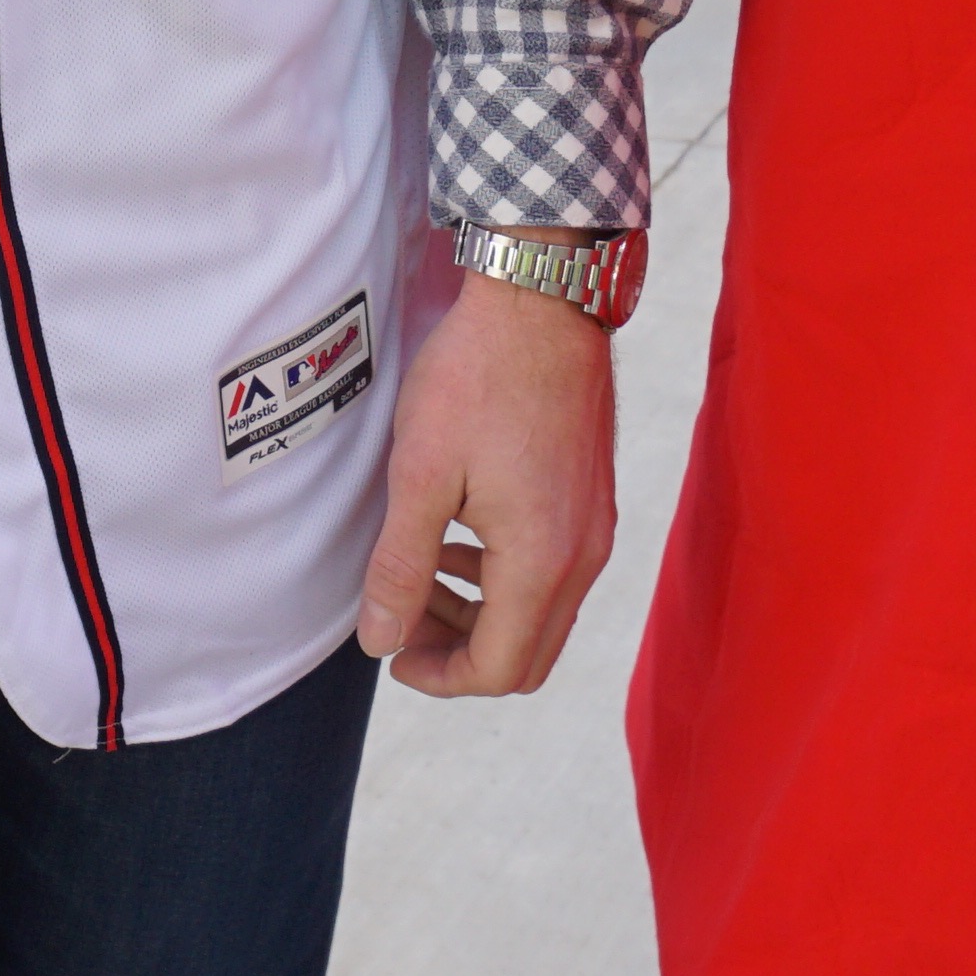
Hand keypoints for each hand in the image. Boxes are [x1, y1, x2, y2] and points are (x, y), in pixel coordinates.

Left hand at [354, 267, 621, 697]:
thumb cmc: (477, 378)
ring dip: (480, 614)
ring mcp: (595, 529)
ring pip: (542, 616)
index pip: (497, 669)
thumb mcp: (420, 474)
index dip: (438, 675)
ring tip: (422, 573)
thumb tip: (380, 640)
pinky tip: (461, 538)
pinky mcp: (593, 501)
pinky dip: (506, 578)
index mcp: (541, 561)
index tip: (389, 649)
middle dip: (459, 652)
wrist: (541, 300)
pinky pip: (555, 573)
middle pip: (526, 656)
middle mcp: (583, 557)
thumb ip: (400, 567)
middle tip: (403, 618)